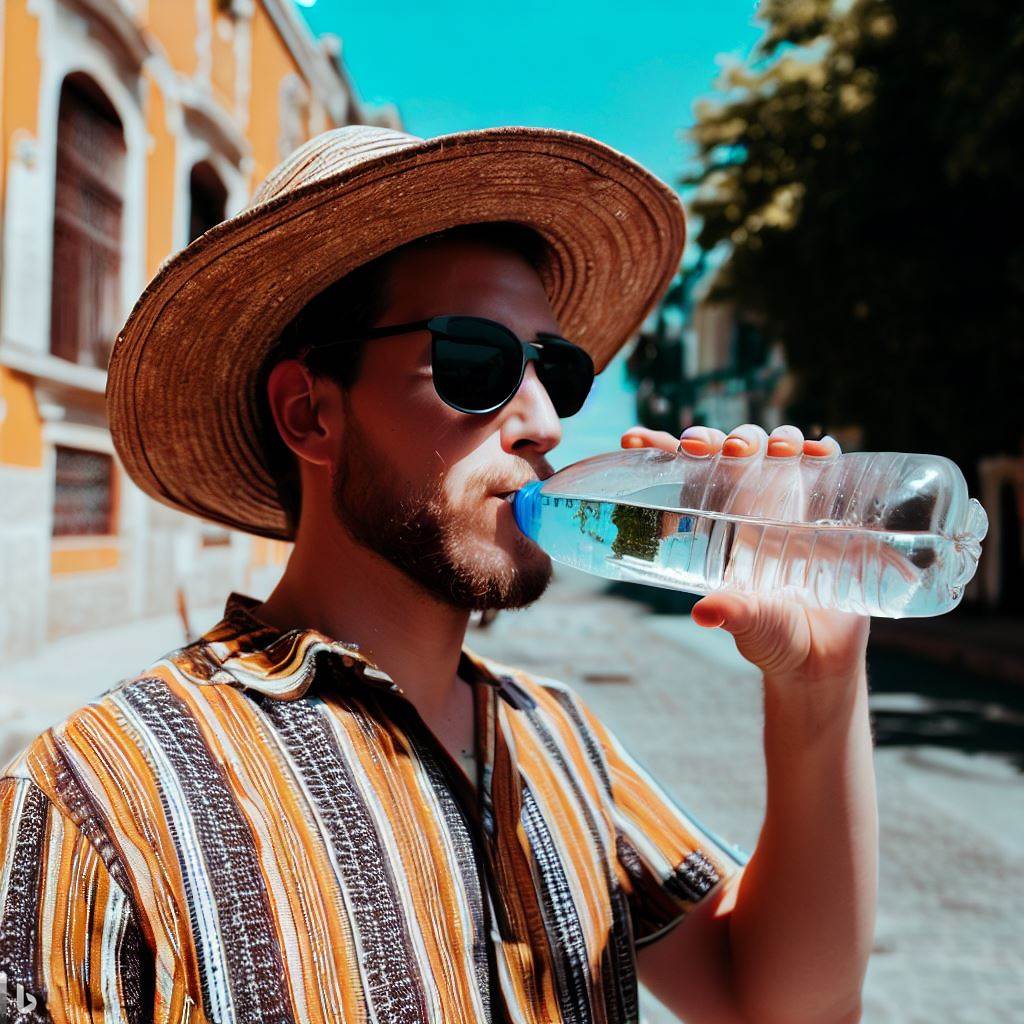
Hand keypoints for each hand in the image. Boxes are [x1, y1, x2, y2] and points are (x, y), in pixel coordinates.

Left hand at [620, 422, 869, 686]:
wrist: (823, 655)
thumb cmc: (772, 636)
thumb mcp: (749, 623)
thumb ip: (732, 614)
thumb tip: (704, 614)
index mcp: (713, 527)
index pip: (679, 478)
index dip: (657, 450)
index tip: (632, 438)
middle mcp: (746, 507)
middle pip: (724, 451)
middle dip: (712, 438)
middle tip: (704, 448)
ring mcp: (787, 503)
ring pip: (771, 447)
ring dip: (768, 437)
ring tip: (776, 450)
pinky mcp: (826, 508)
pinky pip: (824, 465)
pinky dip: (822, 449)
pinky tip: (821, 452)